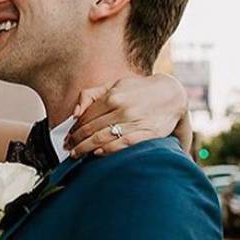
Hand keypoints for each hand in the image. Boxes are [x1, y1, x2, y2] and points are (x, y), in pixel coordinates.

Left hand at [64, 73, 189, 157]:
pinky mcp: (146, 133)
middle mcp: (122, 109)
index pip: (86, 116)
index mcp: (112, 96)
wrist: (172, 95)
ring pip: (102, 138)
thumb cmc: (139, 91)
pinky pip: (122, 144)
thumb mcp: (115, 85)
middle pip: (91, 129)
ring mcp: (134, 122)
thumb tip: (76, 113)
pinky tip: (97, 154)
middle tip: (68, 148)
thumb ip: (92, 94)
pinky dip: (107, 150)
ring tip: (76, 154)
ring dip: (85, 148)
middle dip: (76, 141)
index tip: (68, 137)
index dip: (74, 128)